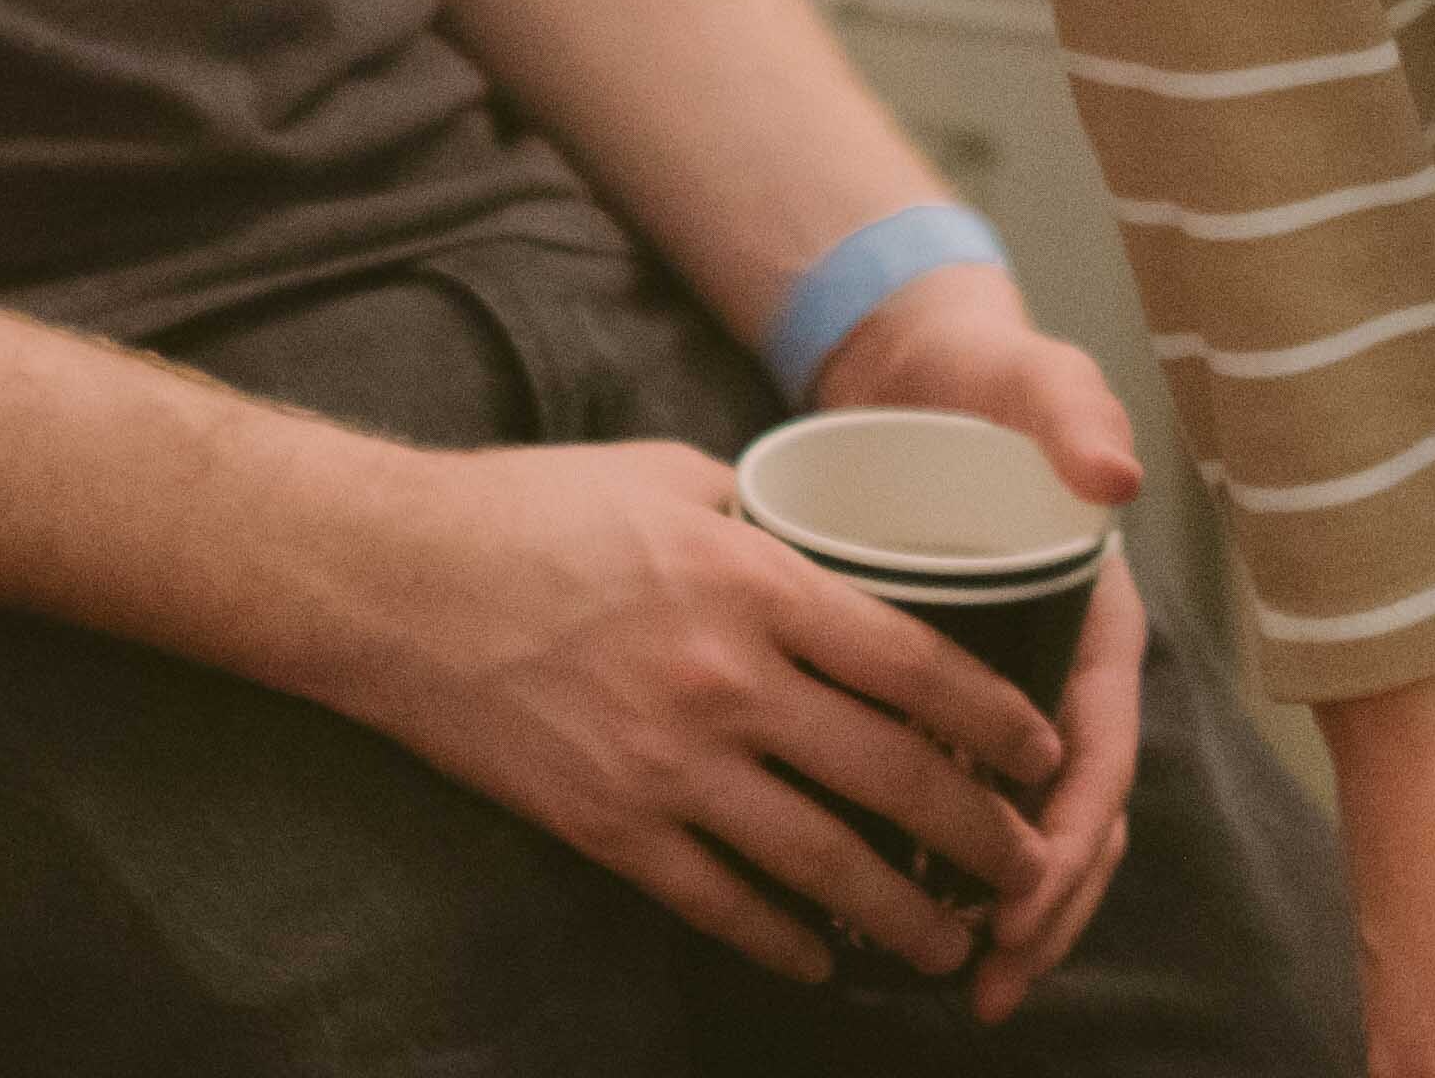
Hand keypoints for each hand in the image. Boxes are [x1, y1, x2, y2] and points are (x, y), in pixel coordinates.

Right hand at [316, 439, 1061, 985]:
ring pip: (820, 860)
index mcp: (757, 583)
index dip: (996, 720)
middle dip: (979, 834)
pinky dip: (780, 939)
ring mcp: (668, 764)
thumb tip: (830, 547)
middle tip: (1029, 869)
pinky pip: (716, 901)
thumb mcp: (673, 478)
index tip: (1043, 753)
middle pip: (892, 776)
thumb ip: (766, 520)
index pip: (916, 665)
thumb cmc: (529, 510)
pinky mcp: (607, 824)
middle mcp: (729, 681)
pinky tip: (822, 957)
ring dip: (900, 910)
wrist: (392, 580)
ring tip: (953, 942)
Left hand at [812, 261, 1151, 1019]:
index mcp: (1098, 619)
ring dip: (1010, 908)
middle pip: (1077, 815)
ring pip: (1029, 824)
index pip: (1102, 748)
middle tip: (991, 980)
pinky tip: (900, 909)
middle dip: (1048, 906)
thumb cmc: (985, 371)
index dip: (1075, 832)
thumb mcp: (1032, 375)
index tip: (1029, 896)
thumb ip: (1071, 411)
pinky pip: (965, 794)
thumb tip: (1113, 476)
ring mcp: (1011, 688)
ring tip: (963, 978)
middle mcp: (1062, 668)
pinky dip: (949, 859)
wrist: (919, 362)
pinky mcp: (952, 696)